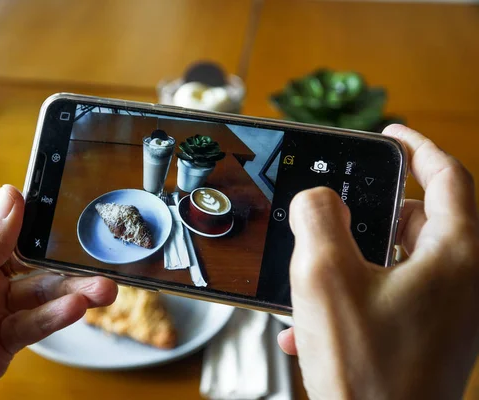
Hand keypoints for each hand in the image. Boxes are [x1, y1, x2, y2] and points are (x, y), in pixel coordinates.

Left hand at [0, 185, 116, 399]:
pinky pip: (35, 323)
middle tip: (95, 254)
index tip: (64, 207)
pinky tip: (76, 309)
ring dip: (72, 290)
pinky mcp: (3, 339)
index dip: (30, 212)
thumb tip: (12, 201)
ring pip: (40, 291)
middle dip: (63, 257)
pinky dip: (56, 316)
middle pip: (29, 257)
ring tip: (102, 290)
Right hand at [278, 125, 478, 398]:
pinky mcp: (432, 337)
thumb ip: (317, 218)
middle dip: (379, 211)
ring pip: (407, 260)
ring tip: (319, 274)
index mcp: (457, 256)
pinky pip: (396, 296)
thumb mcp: (323, 275)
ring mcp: (452, 313)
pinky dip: (359, 296)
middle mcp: (465, 282)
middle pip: (427, 220)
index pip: (448, 176)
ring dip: (360, 259)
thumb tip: (317, 199)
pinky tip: (312, 325)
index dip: (417, 146)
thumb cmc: (363, 367)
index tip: (389, 134)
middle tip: (342, 210)